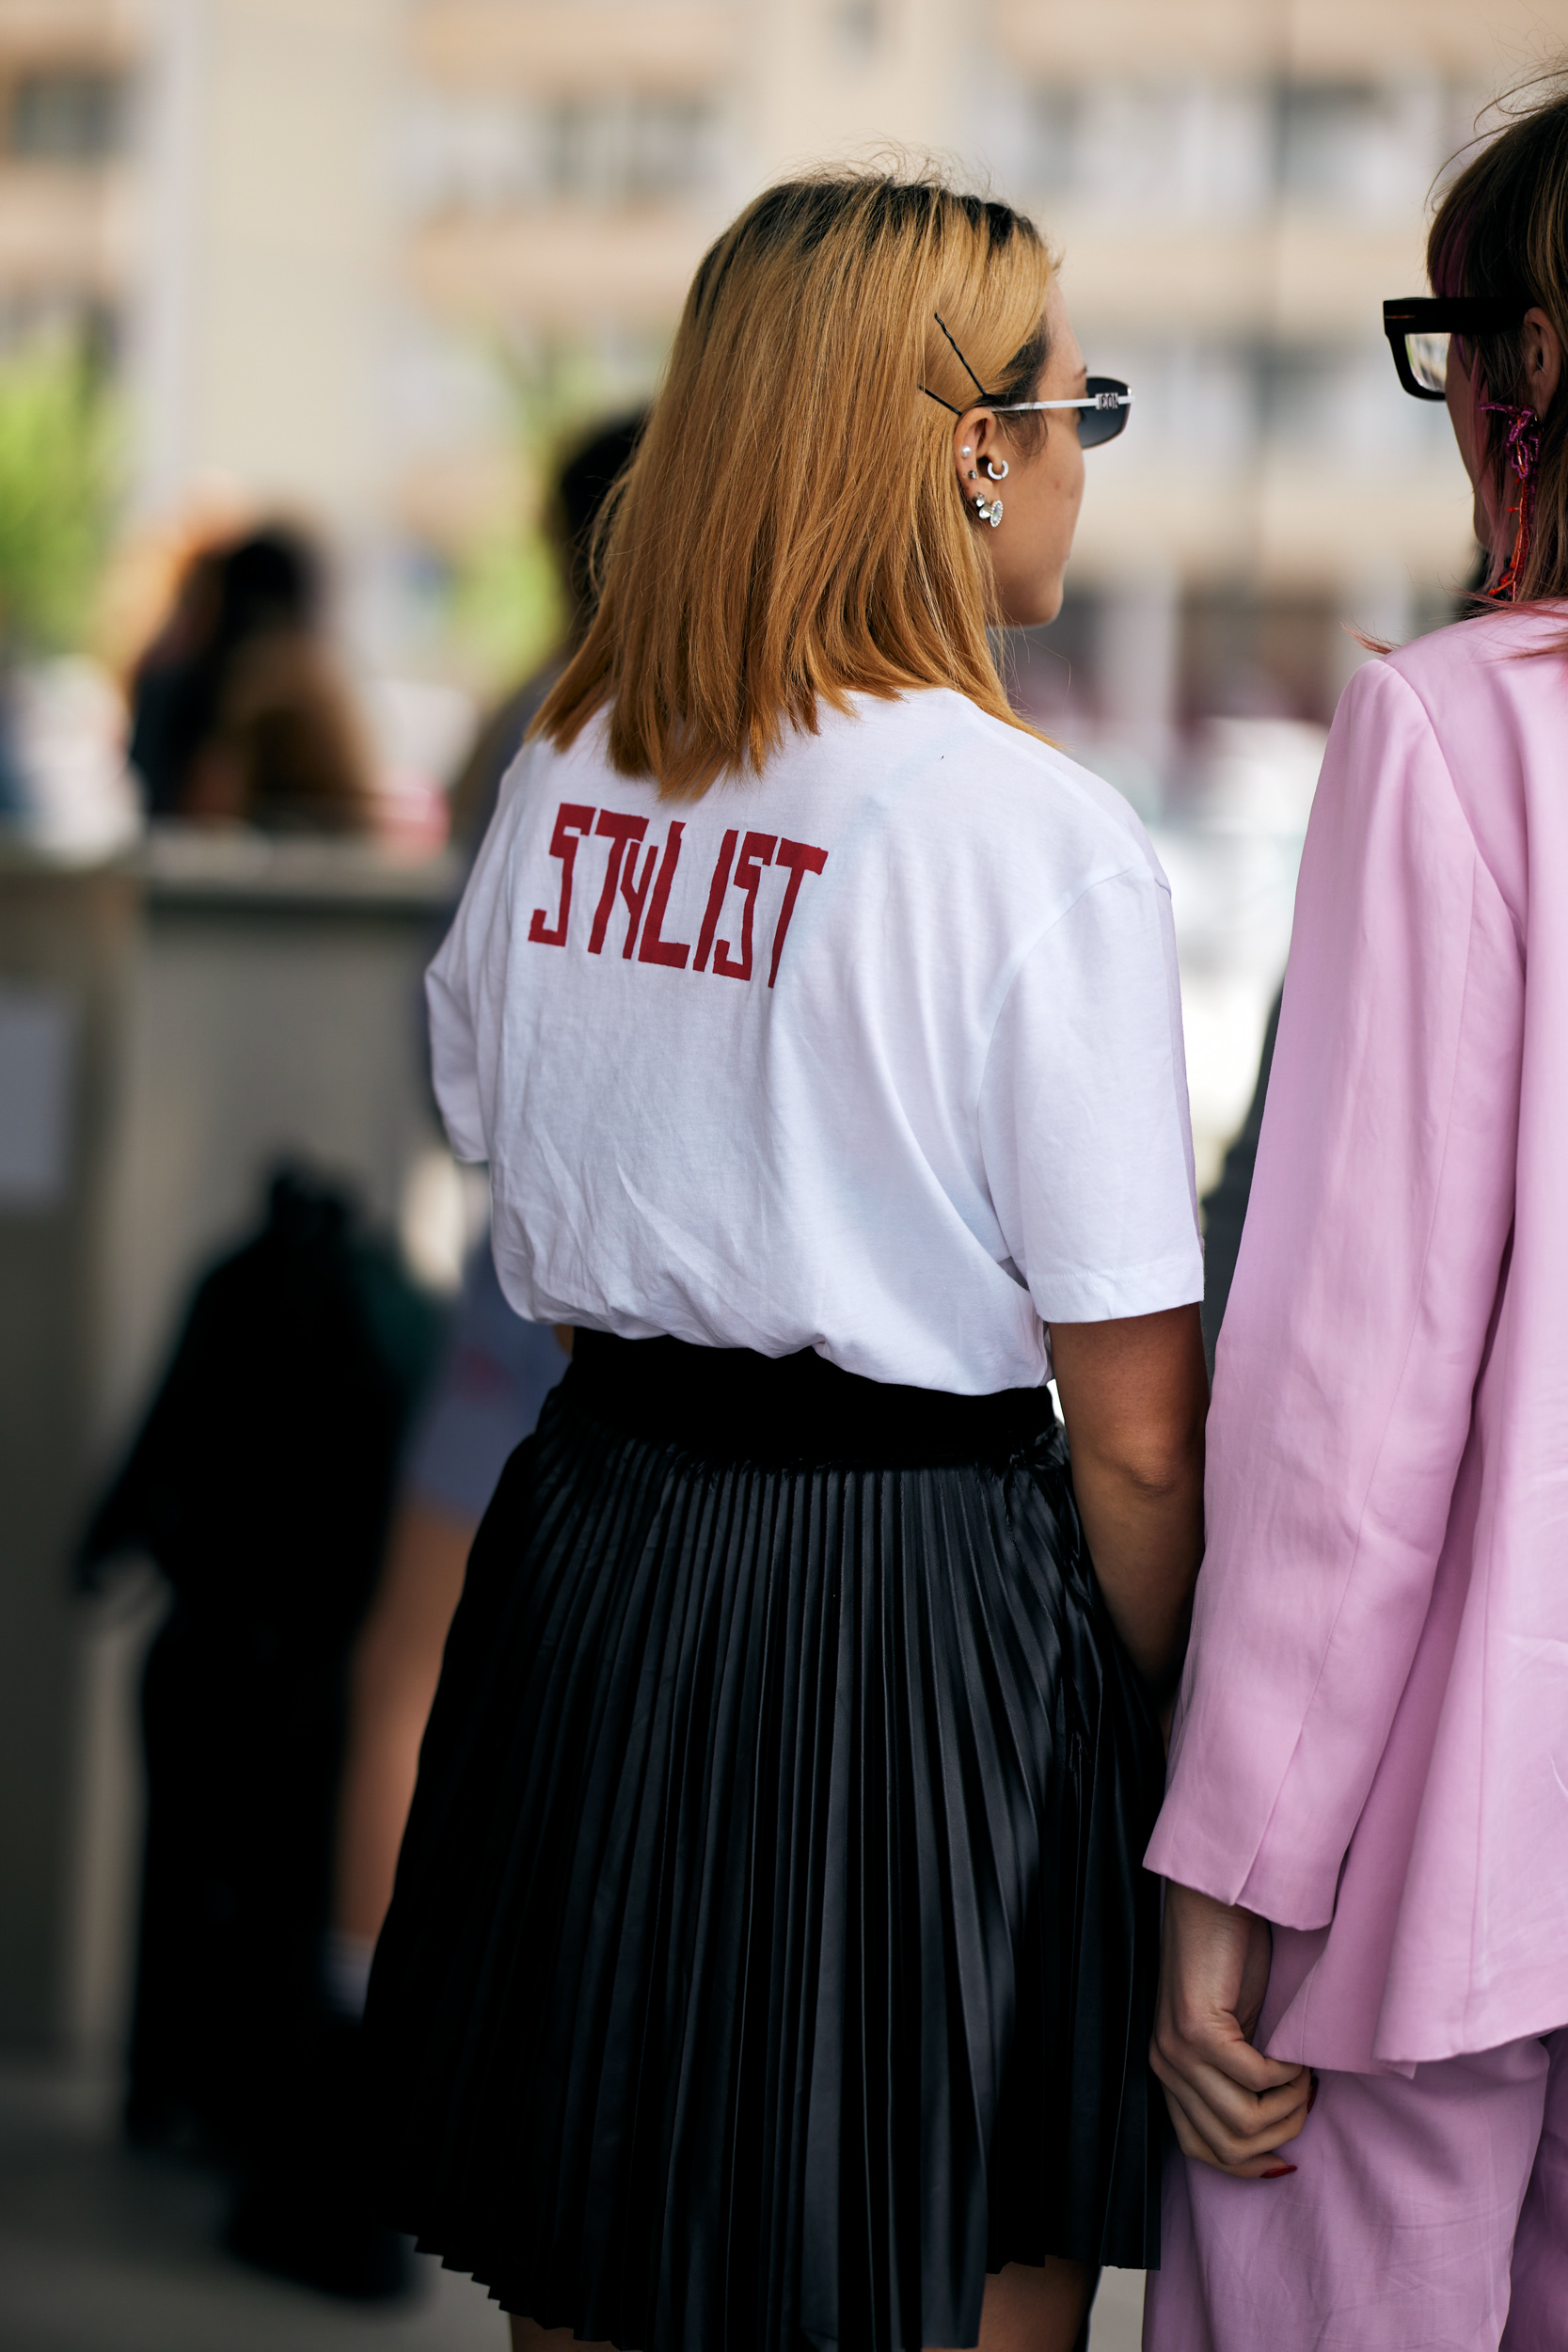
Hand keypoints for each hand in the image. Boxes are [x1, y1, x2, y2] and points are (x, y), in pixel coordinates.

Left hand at [1150, 1881, 1312, 2177]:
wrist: (1216, 1901)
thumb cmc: (1231, 1960)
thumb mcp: (1233, 2032)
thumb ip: (1238, 2078)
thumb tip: (1278, 2134)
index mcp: (1170, 2072)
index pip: (1200, 2149)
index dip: (1249, 2164)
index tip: (1288, 2150)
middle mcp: (1165, 2067)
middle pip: (1227, 2148)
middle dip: (1280, 2135)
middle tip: (1306, 2099)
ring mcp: (1178, 2051)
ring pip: (1242, 2124)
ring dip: (1287, 2108)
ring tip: (1302, 2076)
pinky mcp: (1198, 2030)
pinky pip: (1255, 2080)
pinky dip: (1287, 2075)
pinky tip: (1295, 2054)